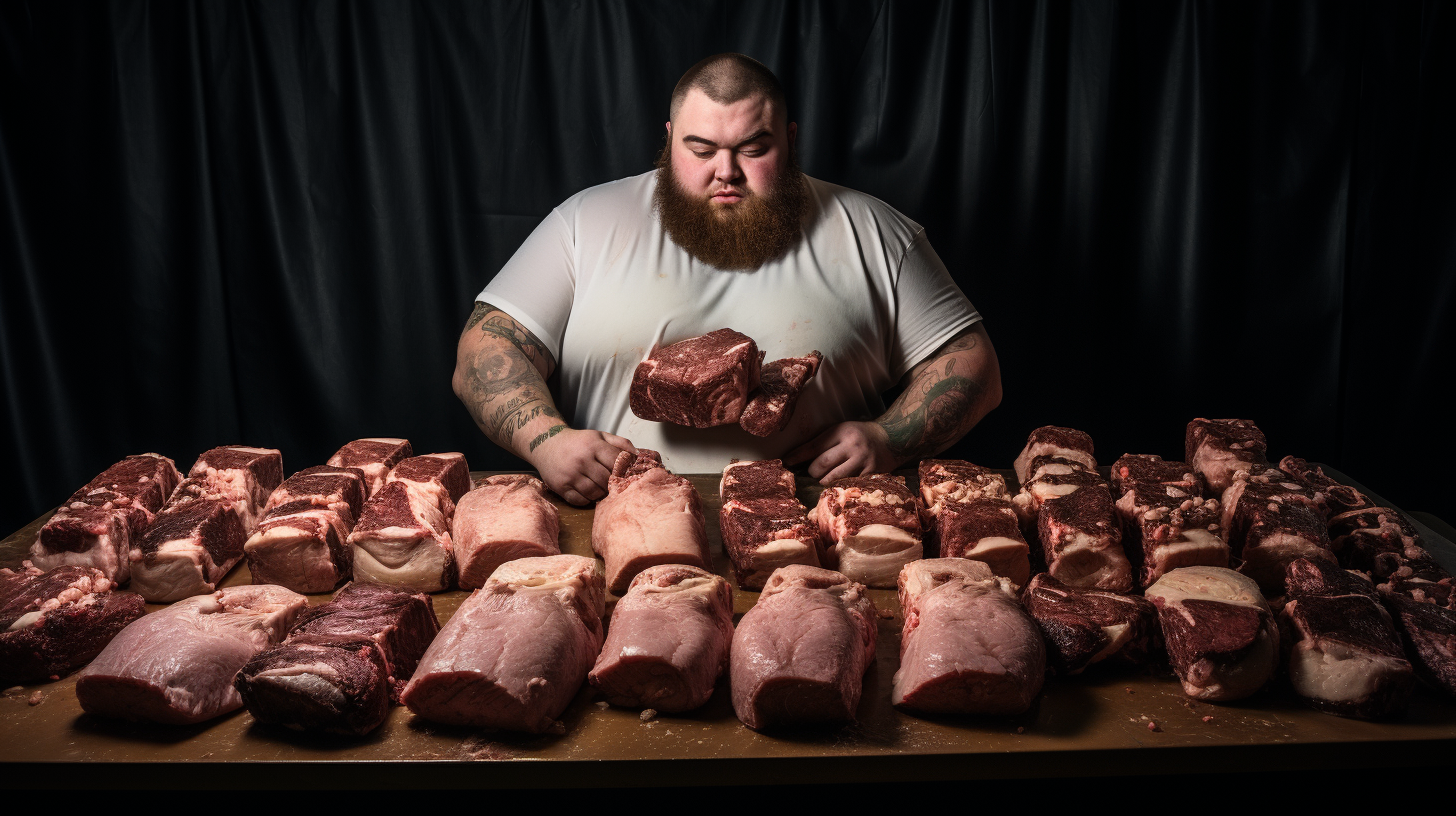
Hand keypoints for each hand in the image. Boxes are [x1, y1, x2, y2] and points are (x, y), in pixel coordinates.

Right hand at [526, 428, 636, 504]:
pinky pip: (580, 500)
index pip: (617, 462)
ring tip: (603, 489)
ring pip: (594, 492)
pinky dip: (587, 500)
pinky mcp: (560, 486)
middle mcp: (582, 460)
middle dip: (614, 485)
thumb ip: (620, 443)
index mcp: (594, 446)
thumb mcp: (599, 435)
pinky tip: (589, 493)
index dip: (625, 471)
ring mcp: (570, 474)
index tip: (628, 475)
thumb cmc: (578, 441)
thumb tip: (639, 455)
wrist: (546, 443)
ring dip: (602, 494)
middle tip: (617, 486)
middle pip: (607, 480)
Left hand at [784, 421, 899, 483]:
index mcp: (842, 431)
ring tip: (824, 480)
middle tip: (812, 473)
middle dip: (812, 472)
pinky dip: (839, 488)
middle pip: (821, 465)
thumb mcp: (843, 430)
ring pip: (833, 479)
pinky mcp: (872, 474)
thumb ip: (825, 442)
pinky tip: (837, 487)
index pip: (813, 446)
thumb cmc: (861, 435)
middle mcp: (852, 445)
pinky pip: (848, 485)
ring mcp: (863, 461)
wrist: (894, 438)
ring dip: (824, 482)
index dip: (797, 456)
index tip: (786, 462)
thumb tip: (798, 458)